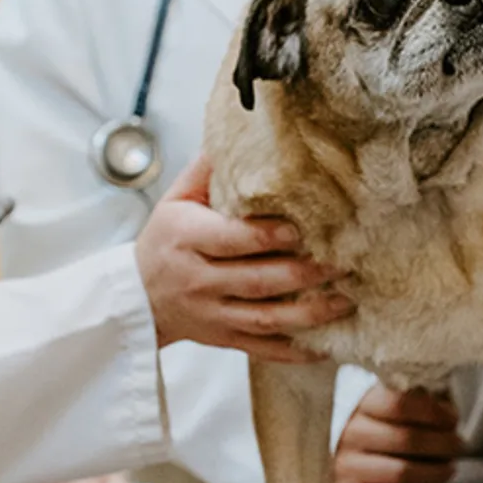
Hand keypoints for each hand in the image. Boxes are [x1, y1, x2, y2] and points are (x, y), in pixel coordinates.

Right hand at [137, 156, 353, 362]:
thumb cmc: (163, 241)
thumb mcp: (175, 200)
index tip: (304, 230)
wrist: (136, 298)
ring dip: (309, 313)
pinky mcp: (223, 339)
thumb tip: (242, 131)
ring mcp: (212, 314)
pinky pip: (262, 349)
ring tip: (345, 301)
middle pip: (257, 281)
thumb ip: (207, 170)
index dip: (270, 237)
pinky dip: (295, 350)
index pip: (232, 240)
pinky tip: (327, 345)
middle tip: (342, 262)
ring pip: (264, 318)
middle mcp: (199, 280)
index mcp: (186, 239)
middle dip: (304, 273)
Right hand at [332, 386, 465, 482]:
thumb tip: (448, 414)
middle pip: (407, 439)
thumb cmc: (378, 426)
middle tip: (459, 446)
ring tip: (449, 469)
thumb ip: (418, 401)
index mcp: (359, 404)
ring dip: (435, 473)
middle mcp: (348, 434)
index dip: (434, 412)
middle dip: (444, 444)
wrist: (340, 457)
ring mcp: (344, 467)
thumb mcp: (391, 403)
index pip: (400, 403)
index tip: (452, 420)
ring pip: (401, 473)